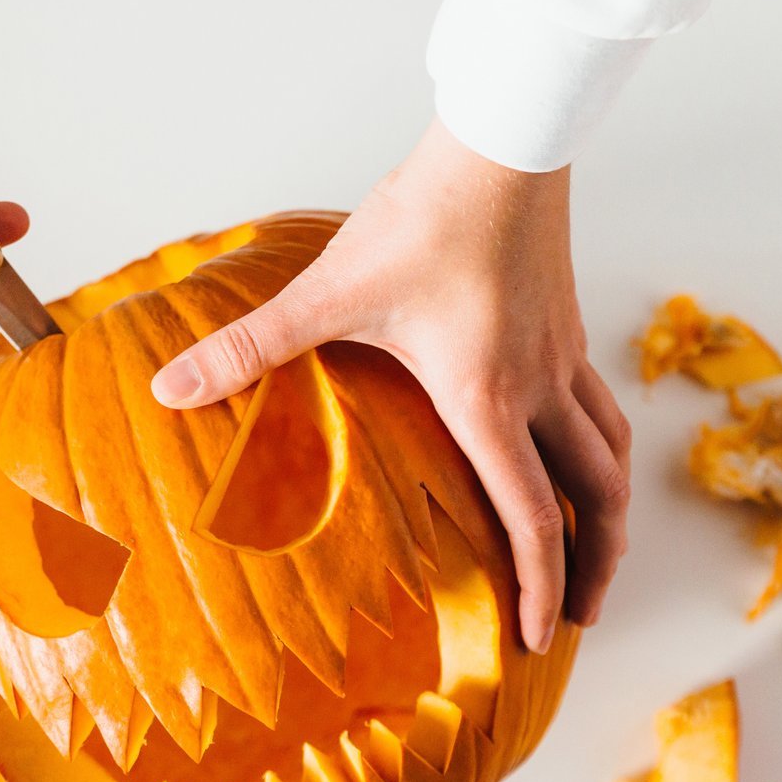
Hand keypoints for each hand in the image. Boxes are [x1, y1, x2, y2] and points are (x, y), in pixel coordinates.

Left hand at [149, 121, 630, 652]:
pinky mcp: (567, 326)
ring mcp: (563, 358)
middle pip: (594, 500)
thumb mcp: (329, 290)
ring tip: (600, 554)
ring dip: (610, 514)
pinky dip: (600, 451)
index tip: (540, 638)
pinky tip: (576, 454)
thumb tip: (169, 388)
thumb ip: (250, 346)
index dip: (540, 588)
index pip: (533, 519)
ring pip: (612, 455)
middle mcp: (540, 389)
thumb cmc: (425, 215)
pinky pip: (599, 409)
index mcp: (488, 401)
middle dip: (592, 569)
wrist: (501, 142)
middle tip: (581, 619)